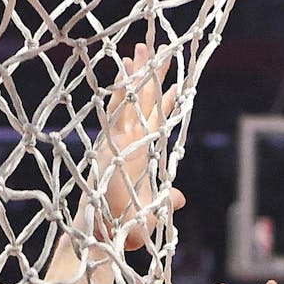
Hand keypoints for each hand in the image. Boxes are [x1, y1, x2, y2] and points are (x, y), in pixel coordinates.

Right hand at [96, 43, 185, 249]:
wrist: (103, 234)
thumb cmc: (125, 226)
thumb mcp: (153, 213)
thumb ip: (167, 202)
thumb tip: (180, 197)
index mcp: (143, 155)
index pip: (159, 123)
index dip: (167, 102)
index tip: (178, 84)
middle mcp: (132, 143)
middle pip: (145, 102)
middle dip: (152, 75)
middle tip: (160, 48)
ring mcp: (119, 140)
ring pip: (132, 100)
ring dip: (138, 75)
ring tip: (142, 49)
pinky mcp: (108, 142)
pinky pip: (117, 109)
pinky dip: (121, 88)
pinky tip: (126, 68)